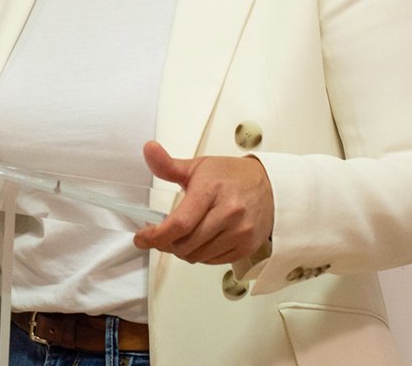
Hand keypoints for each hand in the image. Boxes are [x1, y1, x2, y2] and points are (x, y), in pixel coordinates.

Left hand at [133, 140, 273, 264]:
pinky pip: (213, 261)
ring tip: (181, 237)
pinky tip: (200, 241)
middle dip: (167, 243)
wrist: (270, 185)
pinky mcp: (247, 246)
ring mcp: (240, 232)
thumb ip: (168, 165)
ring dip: (183, 251)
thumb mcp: (198, 166)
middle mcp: (229, 213)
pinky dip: (200, 255)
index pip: (180, 223)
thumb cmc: (231, 176)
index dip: (156, 236)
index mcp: (211, 190)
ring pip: (198, 256)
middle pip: (186, 244)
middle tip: (161, 235)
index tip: (142, 238)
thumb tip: (148, 149)